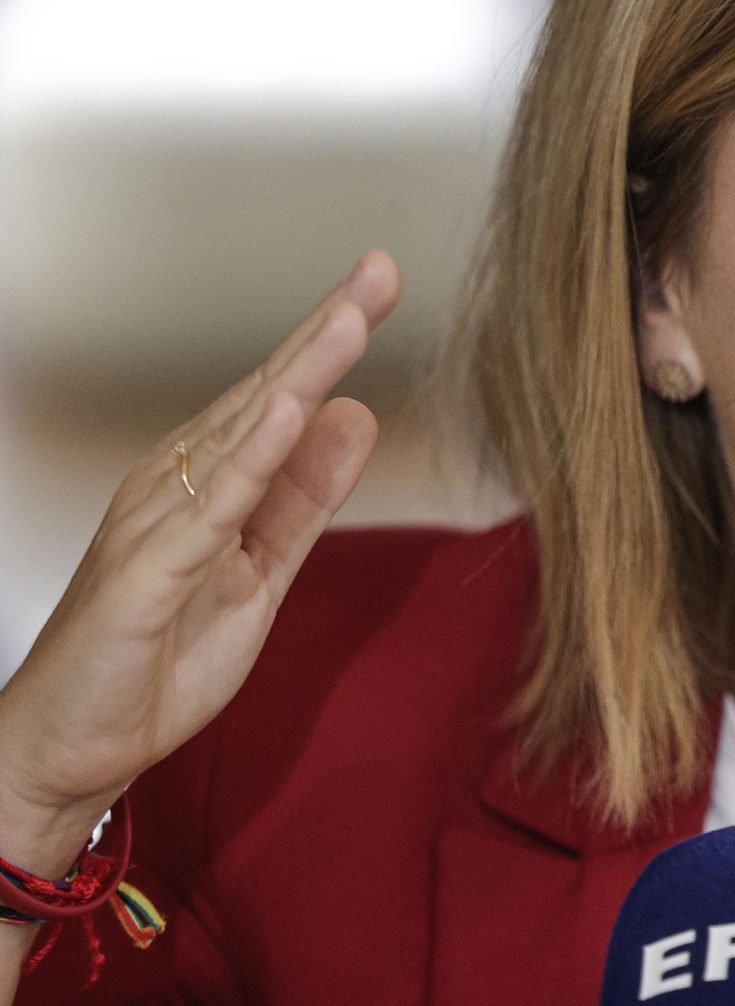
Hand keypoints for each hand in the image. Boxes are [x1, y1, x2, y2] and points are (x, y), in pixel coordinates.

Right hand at [0, 250, 401, 864]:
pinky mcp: (150, 571)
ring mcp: (159, 522)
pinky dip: (253, 457)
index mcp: (208, 482)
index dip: (331, 339)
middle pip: (265, 394)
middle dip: (324, 330)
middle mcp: (177, 485)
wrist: (72, 748)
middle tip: (378, 269)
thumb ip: (307, 497)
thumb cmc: (154, 658)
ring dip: (299, 372)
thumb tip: (356, 417)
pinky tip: (291, 413)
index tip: (380, 281)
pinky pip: (211, 506)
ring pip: (242, 434)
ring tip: (349, 317)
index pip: (281, 397)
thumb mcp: (263, 570)